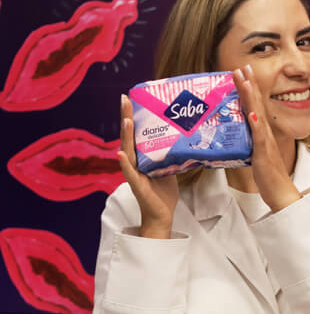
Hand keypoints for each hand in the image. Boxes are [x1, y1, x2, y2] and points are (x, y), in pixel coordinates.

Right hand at [117, 95, 178, 237]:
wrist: (162, 215)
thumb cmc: (164, 192)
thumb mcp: (170, 168)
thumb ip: (171, 153)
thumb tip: (184, 137)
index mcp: (142, 157)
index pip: (135, 133)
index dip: (132, 116)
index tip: (131, 97)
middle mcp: (135, 162)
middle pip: (128, 137)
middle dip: (126, 117)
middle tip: (124, 99)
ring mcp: (134, 173)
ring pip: (128, 151)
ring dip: (125, 136)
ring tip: (126, 120)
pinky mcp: (137, 186)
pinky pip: (130, 173)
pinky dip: (125, 164)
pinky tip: (120, 154)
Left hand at [234, 65, 301, 212]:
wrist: (282, 193)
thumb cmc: (269, 177)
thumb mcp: (257, 155)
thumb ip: (250, 143)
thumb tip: (241, 137)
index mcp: (263, 133)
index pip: (255, 106)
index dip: (249, 89)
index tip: (243, 72)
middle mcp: (265, 133)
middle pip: (256, 104)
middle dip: (249, 84)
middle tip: (241, 66)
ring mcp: (265, 142)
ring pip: (257, 115)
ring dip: (251, 97)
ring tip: (244, 80)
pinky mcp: (264, 153)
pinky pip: (259, 137)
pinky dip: (255, 123)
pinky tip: (251, 112)